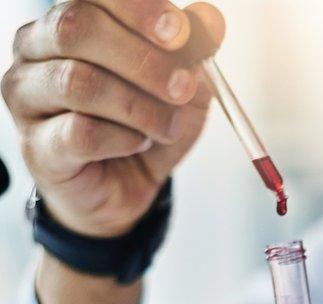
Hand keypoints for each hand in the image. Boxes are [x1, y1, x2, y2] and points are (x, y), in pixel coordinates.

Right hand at [1, 0, 224, 237]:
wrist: (131, 183)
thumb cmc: (149, 121)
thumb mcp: (185, 82)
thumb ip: (194, 48)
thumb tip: (209, 19)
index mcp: (73, 20)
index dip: (138, 10)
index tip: (179, 32)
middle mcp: (37, 48)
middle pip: (76, 29)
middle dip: (142, 60)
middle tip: (182, 88)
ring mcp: (27, 95)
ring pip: (77, 82)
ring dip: (139, 107)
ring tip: (167, 126)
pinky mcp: (36, 144)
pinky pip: (80, 133)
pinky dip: (123, 139)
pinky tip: (138, 144)